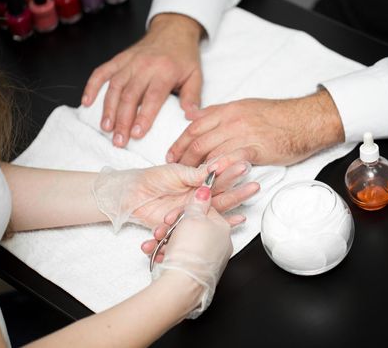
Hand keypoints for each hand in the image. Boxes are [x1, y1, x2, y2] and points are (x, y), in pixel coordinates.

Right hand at [81, 13, 204, 147]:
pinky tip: (87, 103)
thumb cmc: (184, 56)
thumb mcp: (196, 75)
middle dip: (122, 120)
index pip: (152, 97)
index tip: (136, 134)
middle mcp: (144, 66)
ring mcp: (129, 62)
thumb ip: (192, 97)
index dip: (143, 117)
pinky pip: (102, 72)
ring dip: (108, 109)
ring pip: (114, 87)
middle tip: (119, 140)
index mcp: (165, 71)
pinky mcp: (119, 59)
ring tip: (106, 128)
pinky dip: (92, 86)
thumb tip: (192, 117)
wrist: (173, 29)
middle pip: (130, 96)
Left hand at [93, 162, 258, 231]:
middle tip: (255, 184)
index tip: (244, 164)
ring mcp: (193, 210)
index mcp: (194, 181)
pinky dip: (223, 222)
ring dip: (235, 202)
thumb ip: (194, 173)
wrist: (131, 196)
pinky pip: (206, 224)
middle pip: (222, 193)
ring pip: (218, 207)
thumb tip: (213, 168)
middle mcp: (197, 196)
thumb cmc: (150, 179)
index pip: (216, 176)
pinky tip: (238, 220)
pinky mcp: (186, 223)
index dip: (230, 171)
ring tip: (251, 194)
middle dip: (239, 188)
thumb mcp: (174, 172)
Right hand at [150, 186, 232, 317]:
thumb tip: (205, 190)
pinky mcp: (195, 270)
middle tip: (162, 229)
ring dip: (164, 240)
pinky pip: (178, 256)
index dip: (185, 211)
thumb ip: (198, 203)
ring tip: (154, 242)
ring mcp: (206, 258)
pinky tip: (155, 253)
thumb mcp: (193, 218)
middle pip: (191, 227)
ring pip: (181, 242)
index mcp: (222, 228)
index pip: (204, 211)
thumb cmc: (191, 252)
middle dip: (170, 227)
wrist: (182, 284)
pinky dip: (165, 254)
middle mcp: (217, 244)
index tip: (173, 215)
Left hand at [166, 89, 345, 171]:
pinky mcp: (255, 148)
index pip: (195, 126)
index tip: (172, 154)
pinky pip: (232, 159)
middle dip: (184, 157)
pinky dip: (219, 169)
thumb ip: (218, 113)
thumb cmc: (277, 116)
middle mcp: (232, 120)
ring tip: (190, 180)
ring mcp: (243, 133)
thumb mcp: (243, 106)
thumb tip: (194, 115)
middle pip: (199, 140)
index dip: (180, 142)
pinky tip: (211, 178)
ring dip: (198, 168)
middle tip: (176, 170)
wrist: (304, 120)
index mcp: (228, 110)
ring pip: (211, 151)